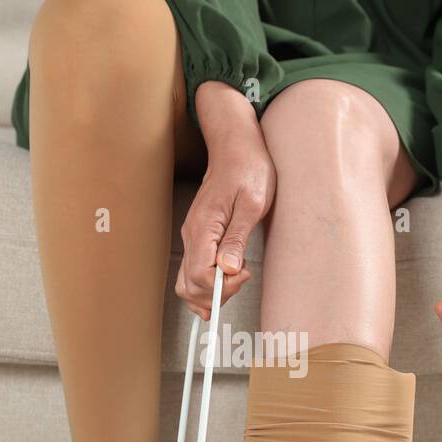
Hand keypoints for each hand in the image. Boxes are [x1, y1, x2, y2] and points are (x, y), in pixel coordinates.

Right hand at [175, 82, 274, 318]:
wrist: (236, 147)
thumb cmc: (249, 169)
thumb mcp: (253, 204)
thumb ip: (238, 238)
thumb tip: (227, 270)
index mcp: (203, 227)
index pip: (199, 275)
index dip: (221, 286)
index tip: (243, 273)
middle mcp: (192, 235)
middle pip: (189, 285)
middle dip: (215, 295)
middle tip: (241, 279)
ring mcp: (193, 237)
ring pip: (188, 282)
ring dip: (209, 293)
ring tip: (234, 281)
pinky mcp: (199, 237)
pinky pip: (193, 271)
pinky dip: (205, 285)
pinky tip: (224, 284)